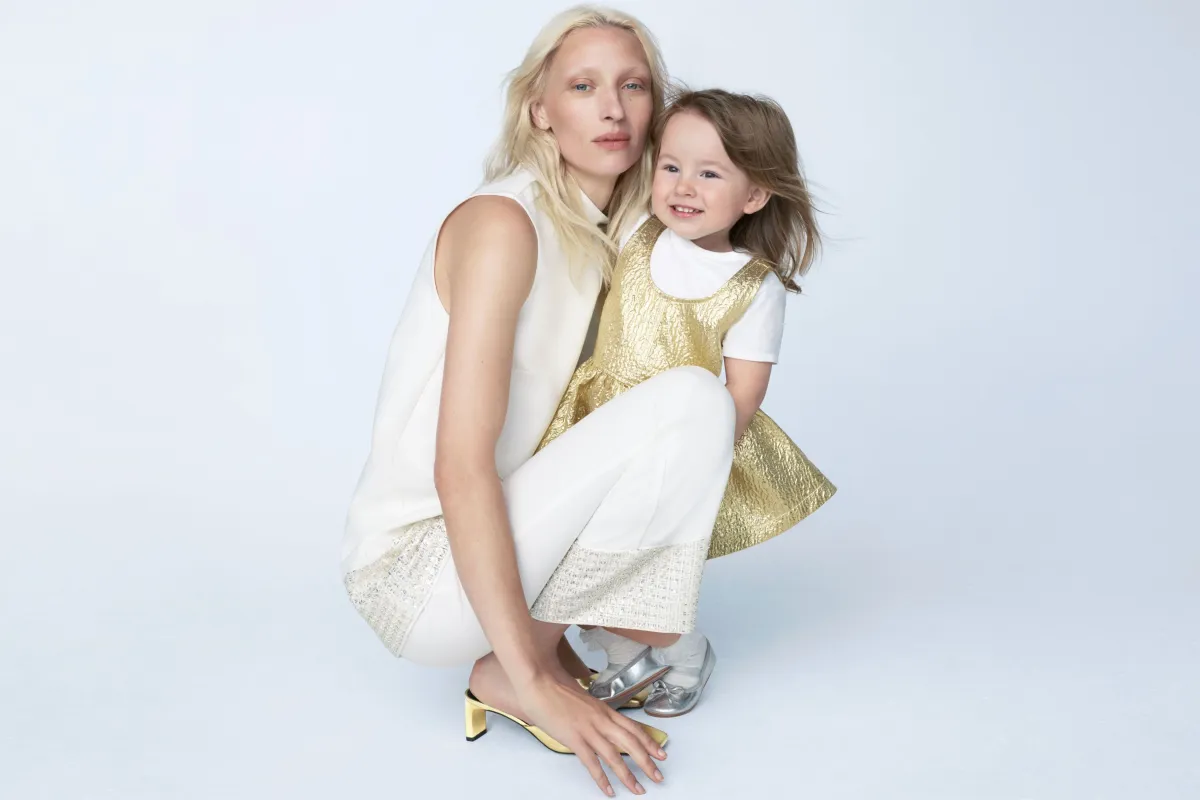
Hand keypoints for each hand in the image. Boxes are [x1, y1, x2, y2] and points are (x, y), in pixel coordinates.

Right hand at [515, 672, 666, 795]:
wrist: (539, 681)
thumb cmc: (556, 687)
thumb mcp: (581, 699)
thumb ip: (592, 711)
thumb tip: (598, 720)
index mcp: (604, 709)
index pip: (633, 728)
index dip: (649, 742)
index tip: (661, 753)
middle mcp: (601, 719)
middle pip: (631, 743)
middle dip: (647, 762)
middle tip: (658, 777)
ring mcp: (588, 729)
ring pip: (615, 756)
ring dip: (628, 775)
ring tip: (638, 789)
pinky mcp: (574, 738)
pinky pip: (591, 763)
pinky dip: (601, 779)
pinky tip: (608, 790)